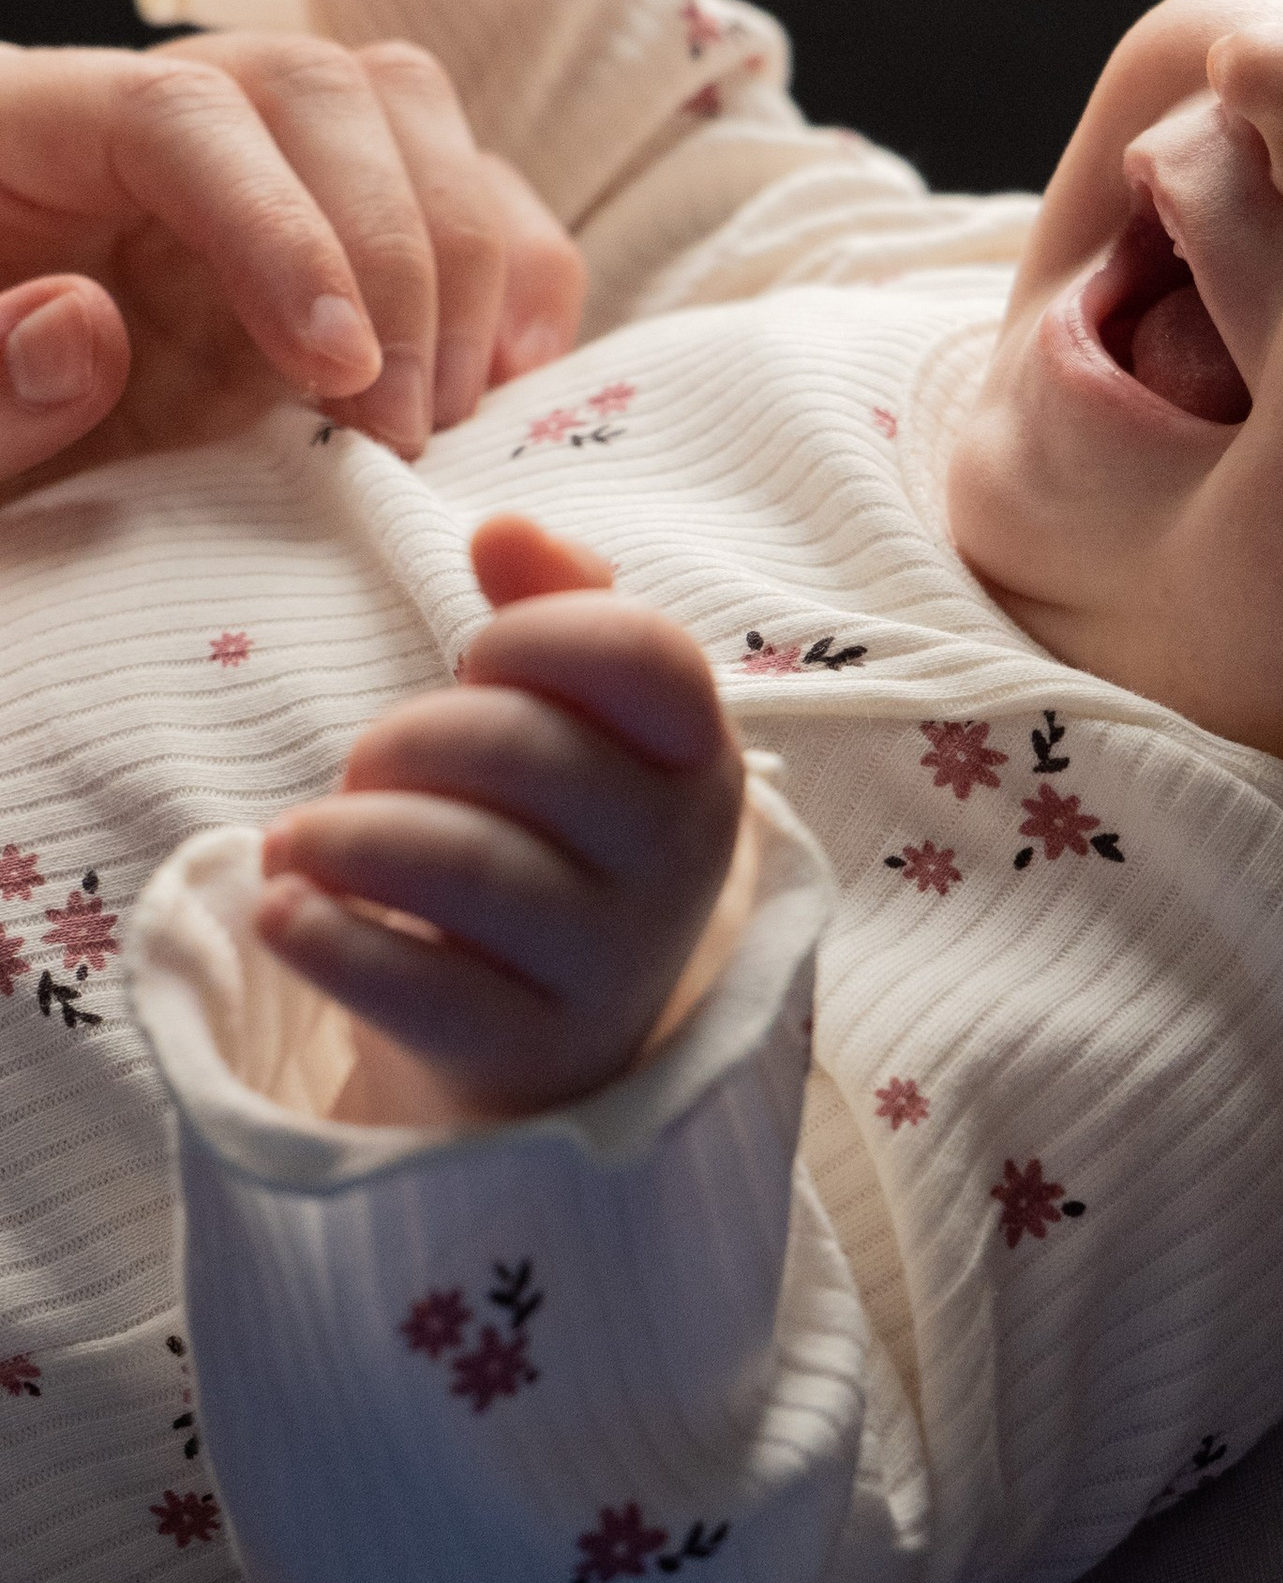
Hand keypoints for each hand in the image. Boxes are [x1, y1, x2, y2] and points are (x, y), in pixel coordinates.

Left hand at [0, 38, 582, 484]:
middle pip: (325, 90)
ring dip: (464, 260)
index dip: (280, 225)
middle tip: (396, 424)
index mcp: (25, 131)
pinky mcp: (336, 234)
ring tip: (437, 415)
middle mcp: (158, 121)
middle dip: (398, 251)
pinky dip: (512, 270)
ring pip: (411, 117)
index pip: (183, 118)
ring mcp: (262, 168)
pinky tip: (505, 378)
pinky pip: (463, 192)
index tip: (333, 365)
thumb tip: (80, 327)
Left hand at [259, 515, 747, 1127]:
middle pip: (521, 751)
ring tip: (300, 840)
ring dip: (342, 834)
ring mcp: (612, 965)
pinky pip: (413, 985)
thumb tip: (504, 528)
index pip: (641, 656)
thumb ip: (555, 608)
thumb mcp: (578, 722)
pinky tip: (284, 910)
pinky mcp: (527, 1054)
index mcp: (697, 756)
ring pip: (459, 866)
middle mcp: (677, 859)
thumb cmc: (548, 839)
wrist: (550, 1039)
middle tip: (369, 767)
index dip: (533, 635)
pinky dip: (325, 936)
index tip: (481, 659)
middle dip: (405, 739)